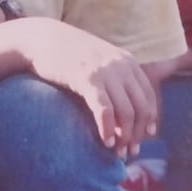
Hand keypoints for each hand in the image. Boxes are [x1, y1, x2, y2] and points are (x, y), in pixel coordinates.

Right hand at [21, 19, 157, 157]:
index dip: (149, 120)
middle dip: (138, 134)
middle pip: (141, 107)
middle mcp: (121, 66)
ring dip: (125, 137)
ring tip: (117, 152)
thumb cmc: (69, 54)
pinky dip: (108, 129)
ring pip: (127, 112)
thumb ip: (114, 77)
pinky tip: (106, 142)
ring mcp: (105, 72)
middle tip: (130, 152)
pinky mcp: (87, 79)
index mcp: (127, 62)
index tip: (146, 138)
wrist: (43, 38)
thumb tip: (123, 109)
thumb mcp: (100, 60)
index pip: (149, 96)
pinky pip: (104, 110)